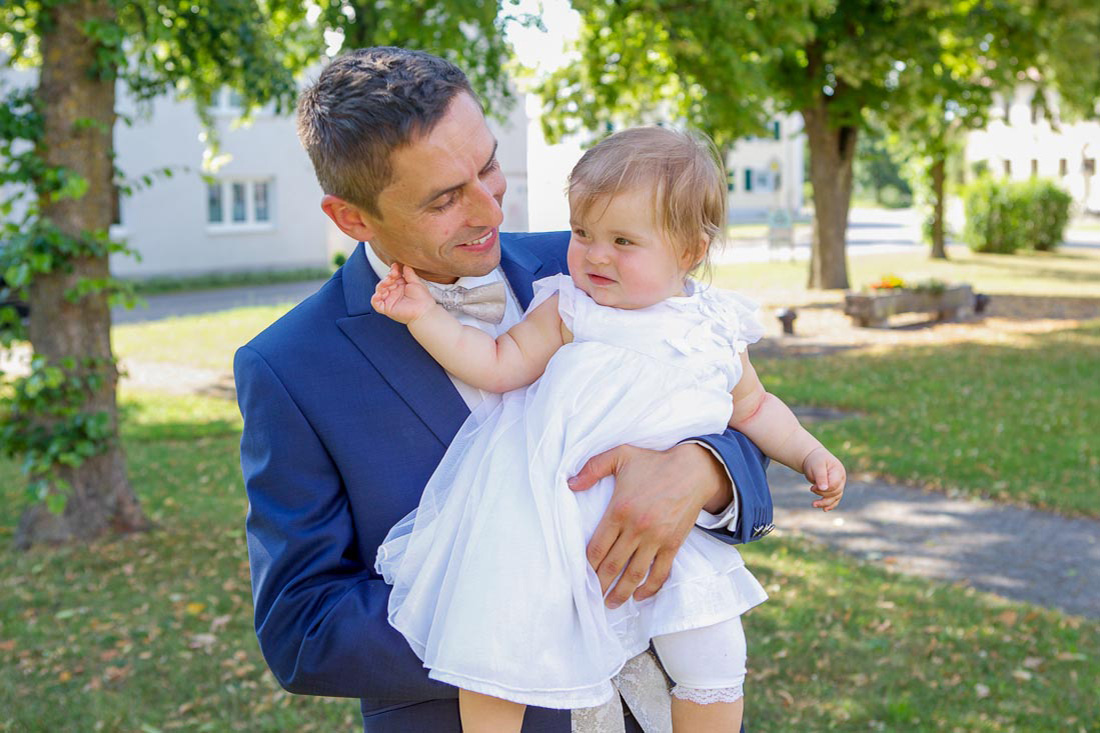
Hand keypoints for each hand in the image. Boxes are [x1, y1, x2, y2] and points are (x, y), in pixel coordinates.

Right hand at [370, 263, 435, 323]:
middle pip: (384, 282)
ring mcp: (389, 301)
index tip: (396, 266)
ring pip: (379, 291)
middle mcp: (394, 293)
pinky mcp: (387, 309)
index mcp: (400, 286)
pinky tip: (379, 293)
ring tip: (389, 281)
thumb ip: (409, 273)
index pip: (392, 277)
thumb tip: (405, 265)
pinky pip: (376, 304)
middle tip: (394, 274)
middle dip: (388, 277)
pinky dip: (375, 298)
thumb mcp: (415, 282)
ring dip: (382, 284)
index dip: (392, 271)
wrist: (425, 312)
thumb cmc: (422, 299)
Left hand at [568, 443, 727, 607]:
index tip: (579, 577)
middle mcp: (636, 528)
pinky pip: (660, 573)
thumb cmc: (654, 462)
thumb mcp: (620, 455)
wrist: (693, 469)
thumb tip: (570, 484)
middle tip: (590, 598)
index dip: (586, 566)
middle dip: (599, 585)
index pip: (597, 547)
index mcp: (619, 510)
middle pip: (612, 565)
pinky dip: (649, 588)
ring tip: (610, 604)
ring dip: (621, 593)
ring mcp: (656, 539)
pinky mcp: (673, 544)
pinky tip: (639, 597)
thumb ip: (593, 467)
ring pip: (634, 574)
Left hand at [802, 446, 844, 510]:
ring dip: (825, 503)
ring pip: (835, 498)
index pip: (834, 485)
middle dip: (822, 494)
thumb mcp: (817, 466)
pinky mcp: (834, 489)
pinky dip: (830, 505)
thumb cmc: (815, 460)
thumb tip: (824, 489)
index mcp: (838, 472)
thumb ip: (821, 477)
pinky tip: (824, 509)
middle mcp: (841, 479)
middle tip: (811, 489)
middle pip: (835, 492)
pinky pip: (835, 499)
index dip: (823, 489)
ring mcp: (839, 485)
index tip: (812, 487)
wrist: (814, 459)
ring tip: (813, 504)